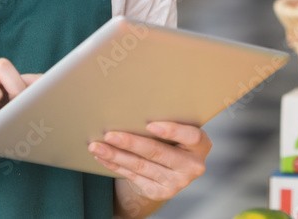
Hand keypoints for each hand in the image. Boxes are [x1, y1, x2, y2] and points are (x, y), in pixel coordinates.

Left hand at [88, 122, 210, 201]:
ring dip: (116, 155)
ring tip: (97, 146)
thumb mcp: (179, 131)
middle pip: (159, 152)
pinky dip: (115, 165)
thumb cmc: (174, 140)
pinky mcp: (159, 192)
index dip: (172, 130)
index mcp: (201, 146)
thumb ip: (168, 121)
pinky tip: (103, 156)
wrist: (172, 171)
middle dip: (131, 143)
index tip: (149, 124)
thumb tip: (133, 105)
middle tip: (110, 134)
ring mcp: (176, 182)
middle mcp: (191, 166)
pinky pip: (133, 176)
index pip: (191, 136)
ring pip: (141, 166)